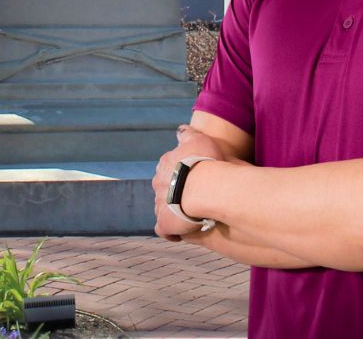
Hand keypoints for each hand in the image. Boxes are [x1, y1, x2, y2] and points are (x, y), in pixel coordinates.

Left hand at [152, 125, 226, 241]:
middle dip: (175, 193)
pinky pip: (164, 230)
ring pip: (164, 208)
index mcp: (166, 164)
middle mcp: (158, 183)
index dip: (181, 174)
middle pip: (164, 188)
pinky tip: (181, 232)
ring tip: (191, 216)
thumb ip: (188, 133)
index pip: (169, 169)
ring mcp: (159, 204)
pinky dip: (171, 232)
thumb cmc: (204, 162)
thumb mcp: (198, 139)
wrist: (204, 188)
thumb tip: (180, 130)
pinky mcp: (164, 223)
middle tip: (194, 198)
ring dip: (174, 212)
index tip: (194, 179)